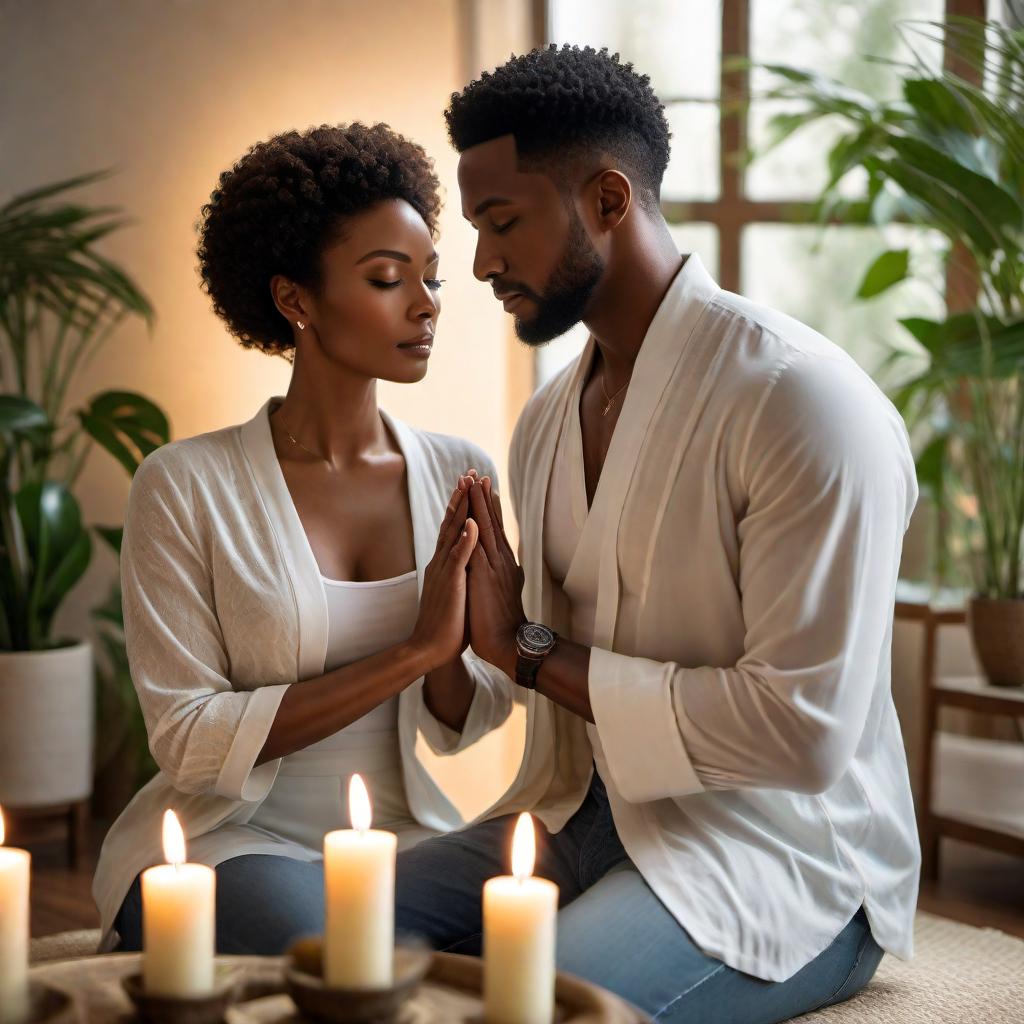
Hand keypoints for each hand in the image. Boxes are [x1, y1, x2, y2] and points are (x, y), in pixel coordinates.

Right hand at [408, 478, 478, 672]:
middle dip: (460, 497)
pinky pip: (458, 557)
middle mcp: (441, 562)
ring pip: (452, 533)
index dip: (461, 506)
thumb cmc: (446, 625)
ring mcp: (444, 571)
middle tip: (468, 473)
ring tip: (468, 485)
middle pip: (451, 522)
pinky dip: (465, 539)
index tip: (469, 484)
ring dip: (461, 508)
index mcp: (444, 564)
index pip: (453, 528)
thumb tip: (463, 563)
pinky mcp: (450, 583)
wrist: (429, 649)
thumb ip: (457, 574)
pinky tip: (472, 523)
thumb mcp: (454, 591)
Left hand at [466, 475, 525, 676]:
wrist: (506, 641)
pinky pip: (479, 547)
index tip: (484, 487)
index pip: (493, 528)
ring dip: (480, 504)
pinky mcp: (485, 576)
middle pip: (491, 521)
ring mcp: (493, 566)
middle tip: (479, 474)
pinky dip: (477, 530)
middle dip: (484, 497)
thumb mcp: (500, 591)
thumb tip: (500, 565)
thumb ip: (498, 573)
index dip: (488, 507)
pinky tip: (473, 514)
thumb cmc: (500, 622)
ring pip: (486, 528)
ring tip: (476, 482)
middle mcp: (499, 559)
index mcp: (500, 562)